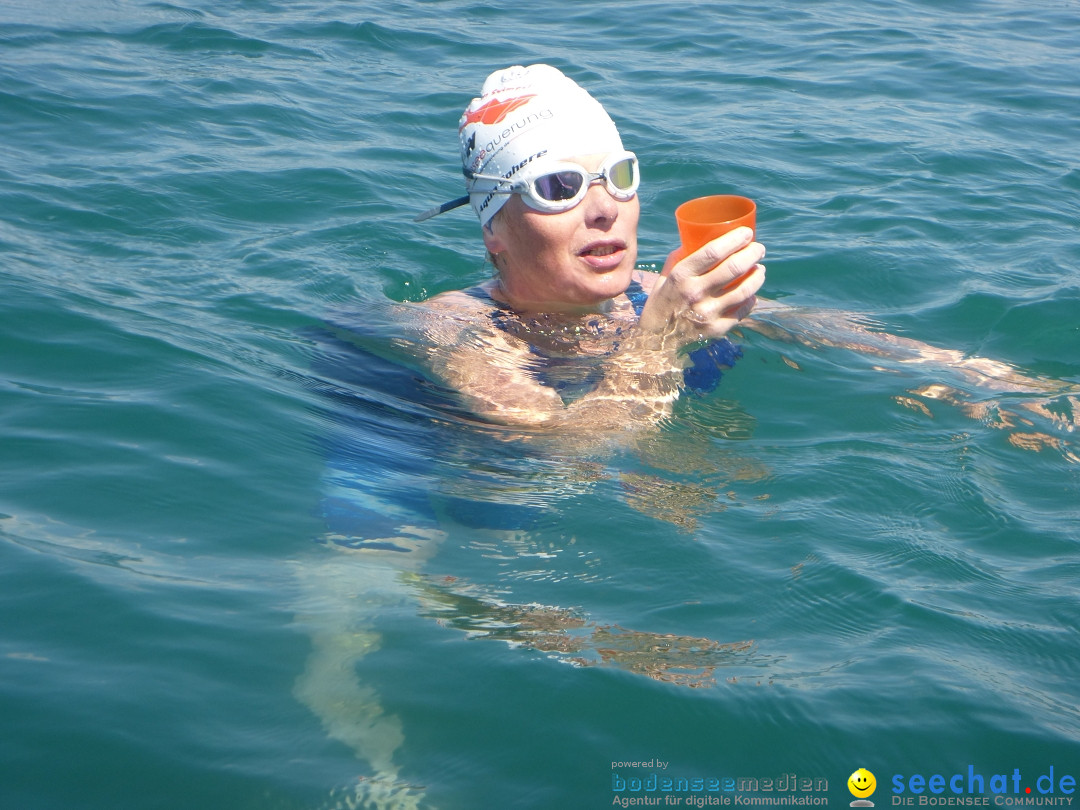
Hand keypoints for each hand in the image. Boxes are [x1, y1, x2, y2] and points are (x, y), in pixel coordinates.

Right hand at [640, 226, 765, 344]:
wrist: (657, 340)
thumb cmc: (661, 303)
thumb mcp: (664, 278)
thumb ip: (679, 258)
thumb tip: (696, 240)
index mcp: (681, 276)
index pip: (713, 252)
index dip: (735, 239)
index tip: (747, 233)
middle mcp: (695, 293)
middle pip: (734, 268)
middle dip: (752, 253)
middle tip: (759, 249)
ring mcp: (708, 313)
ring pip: (744, 290)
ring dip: (758, 276)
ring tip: (760, 269)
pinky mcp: (717, 329)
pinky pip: (743, 310)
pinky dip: (751, 299)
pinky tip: (752, 292)